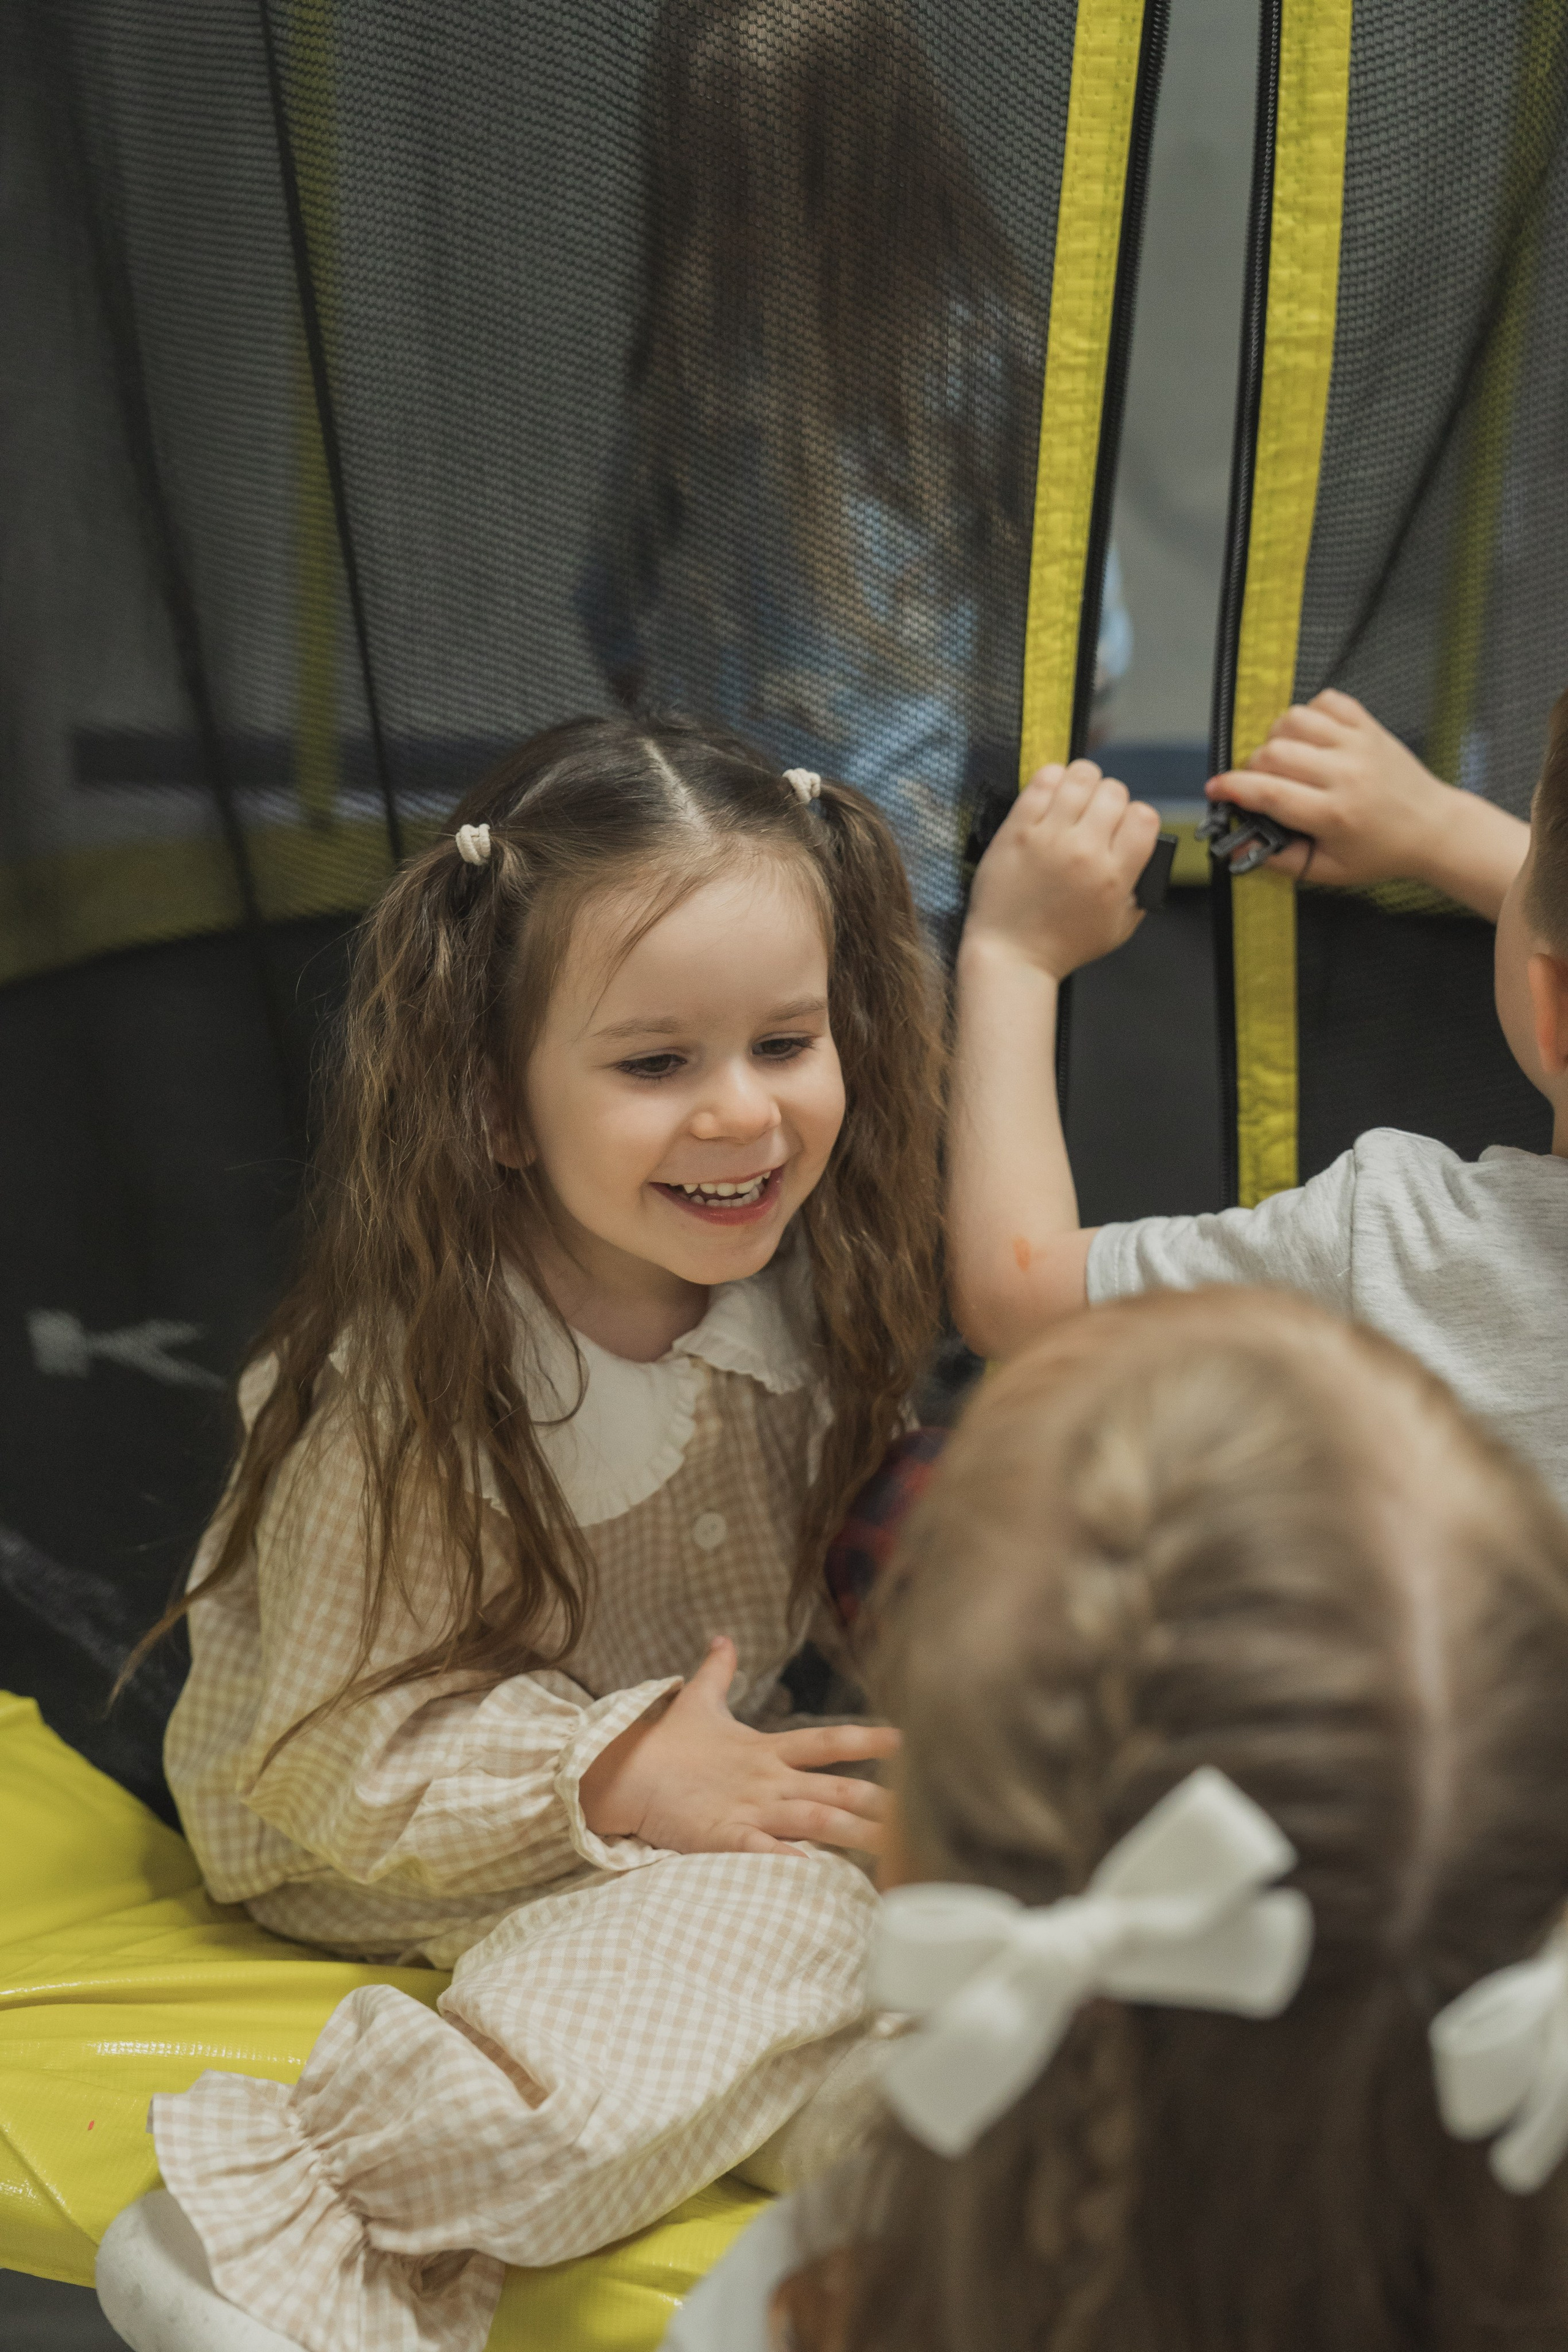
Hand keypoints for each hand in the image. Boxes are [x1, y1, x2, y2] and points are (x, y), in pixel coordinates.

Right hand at [578, 1635, 900, 1857]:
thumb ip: (717, 1672)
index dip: (867, 1740)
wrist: (620, 1772)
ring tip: (895, 1850)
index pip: (827, 1742)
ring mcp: (748, 1809)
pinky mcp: (723, 1837)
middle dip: (880, 1804)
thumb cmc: (663, 1743)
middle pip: (834, 1791)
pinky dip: (791, 1863)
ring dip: (855, 1835)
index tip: (905, 1739)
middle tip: (925, 1814)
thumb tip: (722, 1638)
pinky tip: (820, 1874)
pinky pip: (764, 1852)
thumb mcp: (696, 1701)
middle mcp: (766, 1780)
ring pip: (813, 1822)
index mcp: (765, 1750)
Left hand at [964, 760, 1160, 981]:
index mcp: (1114, 876)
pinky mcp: (1017, 830)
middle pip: (1115, 792)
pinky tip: (1051, 794)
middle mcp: (1084, 851)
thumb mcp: (1118, 929)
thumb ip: (1140, 891)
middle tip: (1095, 815)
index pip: (1144, 817)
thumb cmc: (1059, 946)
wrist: (1011, 955)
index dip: (1136, 816)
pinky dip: (1052, 779)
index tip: (1122, 826)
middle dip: (1110, 799)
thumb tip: (1147, 858)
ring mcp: (1049, 838)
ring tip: (1074, 799)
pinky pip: (1042, 782)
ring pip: (1081, 777)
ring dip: (1083, 782)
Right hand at [1205, 689, 1461, 888]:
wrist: (1433, 828)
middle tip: (1260, 783)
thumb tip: (1239, 847)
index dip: (1232, 788)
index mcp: (1333, 814)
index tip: (1216, 789)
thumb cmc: (1381, 851)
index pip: (1268, 792)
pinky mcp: (1368, 726)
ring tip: (1286, 758)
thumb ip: (1281, 860)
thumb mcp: (1329, 870)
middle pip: (1274, 752)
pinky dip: (1309, 713)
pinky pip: (1326, 701)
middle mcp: (1345, 774)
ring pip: (1294, 720)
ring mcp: (1358, 744)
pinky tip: (1311, 737)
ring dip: (1277, 737)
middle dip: (1253, 766)